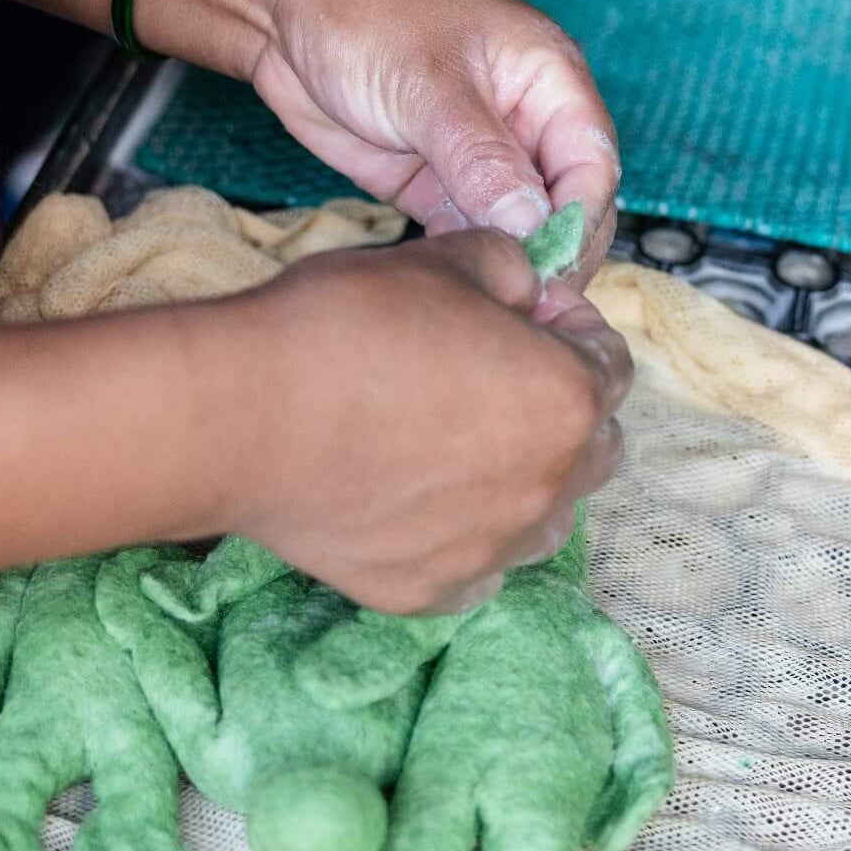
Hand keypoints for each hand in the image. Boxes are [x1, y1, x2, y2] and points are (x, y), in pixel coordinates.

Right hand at [201, 229, 630, 614]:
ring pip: (544, 517)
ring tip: (455, 445)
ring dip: (522, 481)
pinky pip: (479, 567)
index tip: (519, 317)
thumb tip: (528, 289)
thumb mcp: (444, 258)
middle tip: (487, 378)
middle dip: (557, 407)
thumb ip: (512, 268)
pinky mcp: (432, 592)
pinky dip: (464, 535)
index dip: (566, 329)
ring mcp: (491, 550)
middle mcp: (548, 487)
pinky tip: (418, 499)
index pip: (610, 364)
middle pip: (592, 448)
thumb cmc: (344, 325)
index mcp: (567, 400)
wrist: (240, 416)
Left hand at [249, 0, 621, 281]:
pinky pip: (465, 230)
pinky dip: (466, 257)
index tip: (552, 266)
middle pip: (564, 203)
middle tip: (523, 301)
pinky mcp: (433, 181)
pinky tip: (454, 285)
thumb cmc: (364, 12)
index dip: (580, 218)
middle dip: (551, 251)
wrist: (280, 11)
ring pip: (516, 225)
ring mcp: (477, 155)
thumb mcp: (429, 85)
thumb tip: (533, 225)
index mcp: (548, 78)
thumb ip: (483, 158)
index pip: (591, 162)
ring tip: (490, 303)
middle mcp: (523, 120)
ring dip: (508, 262)